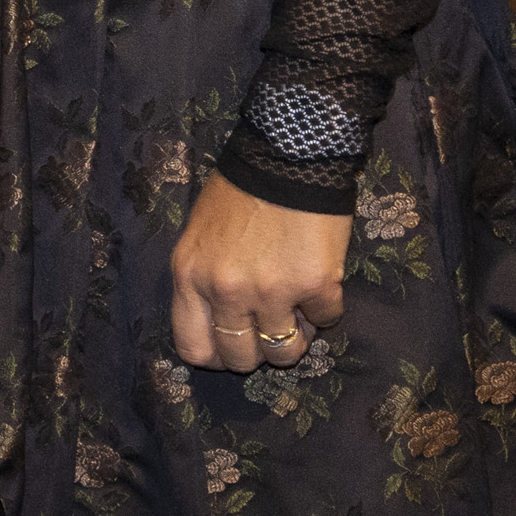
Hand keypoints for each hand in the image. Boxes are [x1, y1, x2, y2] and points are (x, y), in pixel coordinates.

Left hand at [169, 176, 346, 371]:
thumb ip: (202, 280)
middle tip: (268, 329)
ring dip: (294, 337)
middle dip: (257, 351)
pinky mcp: (316, 286)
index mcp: (190, 276)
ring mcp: (271, 292)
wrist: (285, 158)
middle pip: (241, 358)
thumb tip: (218, 324)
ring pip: (285, 351)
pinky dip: (324, 310)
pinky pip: (325, 321)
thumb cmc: (237, 193)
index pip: (194, 348)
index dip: (215, 355)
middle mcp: (226, 291)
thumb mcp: (199, 236)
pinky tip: (318, 283)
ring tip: (295, 311)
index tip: (231, 345)